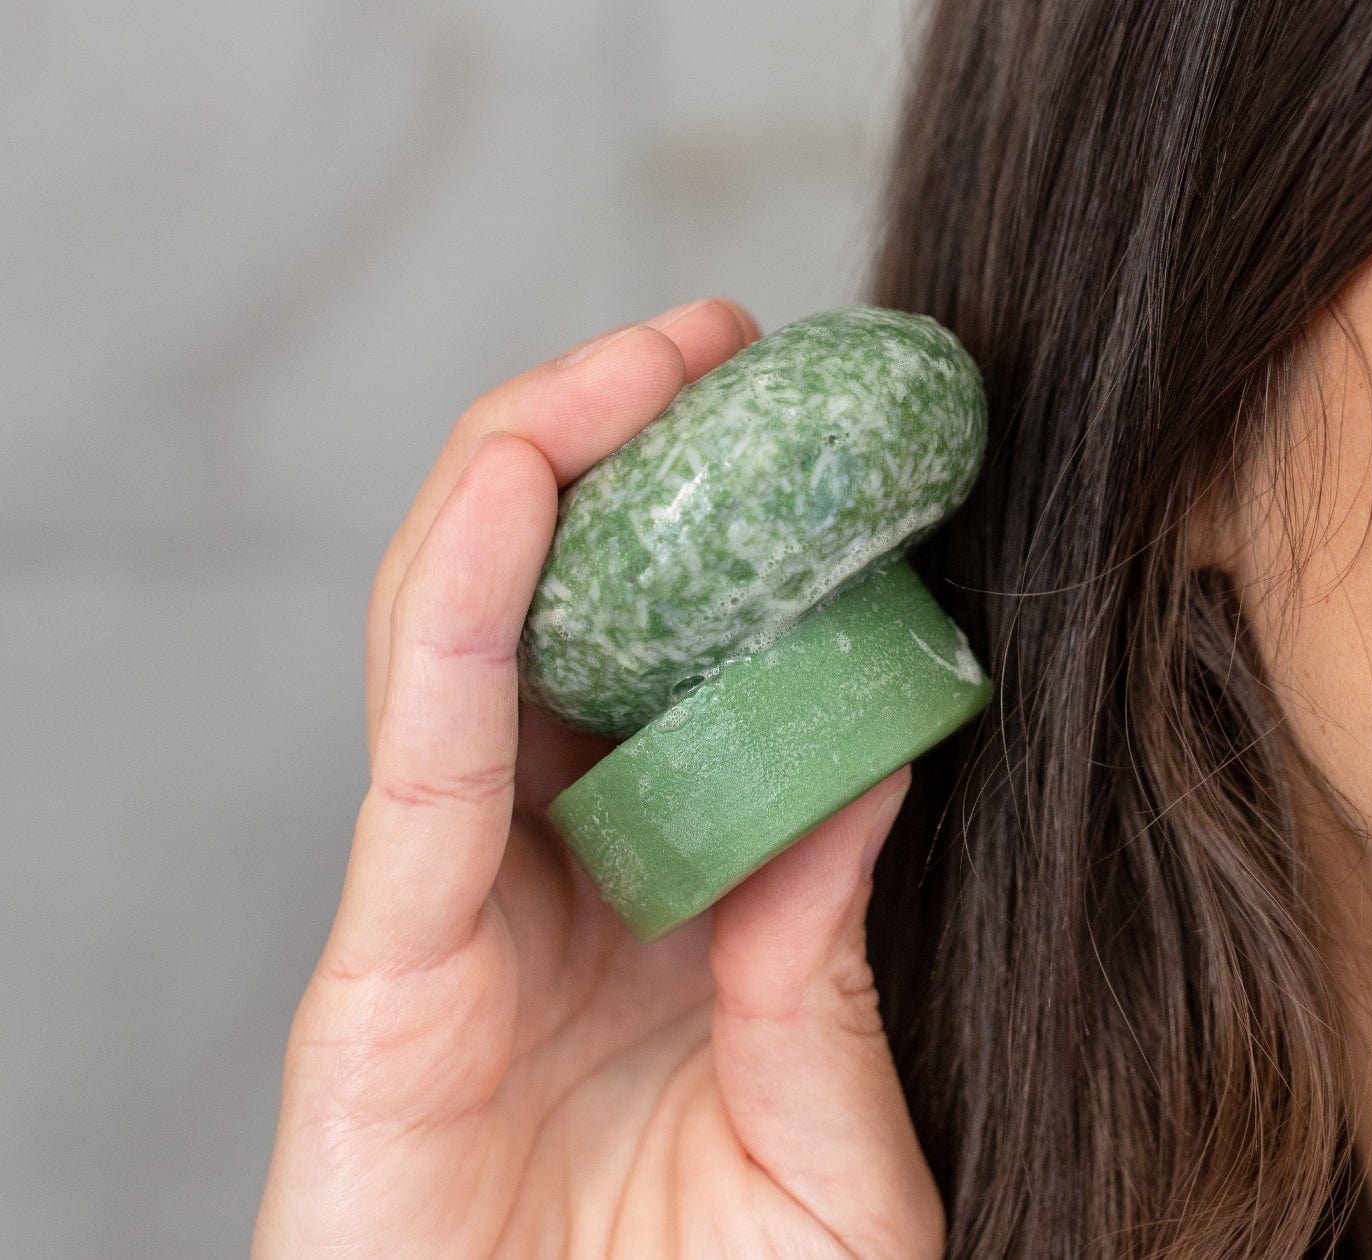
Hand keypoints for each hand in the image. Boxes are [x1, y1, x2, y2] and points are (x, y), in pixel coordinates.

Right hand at [251, 298, 945, 1258]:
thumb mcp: (825, 1153)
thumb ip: (824, 972)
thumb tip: (868, 766)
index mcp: (662, 906)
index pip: (675, 674)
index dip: (726, 541)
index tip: (809, 428)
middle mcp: (547, 879)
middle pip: (560, 614)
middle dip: (622, 459)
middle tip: (715, 345)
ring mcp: (452, 909)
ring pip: (467, 635)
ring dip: (538, 474)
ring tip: (631, 360)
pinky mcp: (375, 969)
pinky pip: (417, 752)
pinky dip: (455, 606)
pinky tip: (510, 482)